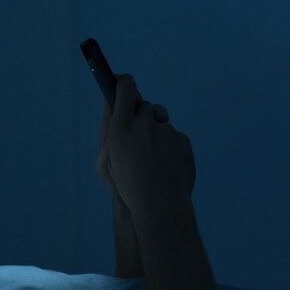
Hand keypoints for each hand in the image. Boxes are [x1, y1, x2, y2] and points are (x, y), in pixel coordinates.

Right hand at [104, 74, 194, 214]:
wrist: (159, 206)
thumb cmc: (126, 186)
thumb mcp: (106, 159)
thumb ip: (110, 129)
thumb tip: (112, 104)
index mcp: (121, 128)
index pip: (126, 88)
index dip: (124, 83)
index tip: (121, 83)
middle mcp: (144, 125)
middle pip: (144, 105)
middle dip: (140, 115)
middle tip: (135, 135)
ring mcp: (166, 131)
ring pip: (160, 122)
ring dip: (155, 133)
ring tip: (150, 160)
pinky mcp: (182, 140)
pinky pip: (173, 137)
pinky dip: (168, 147)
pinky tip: (163, 166)